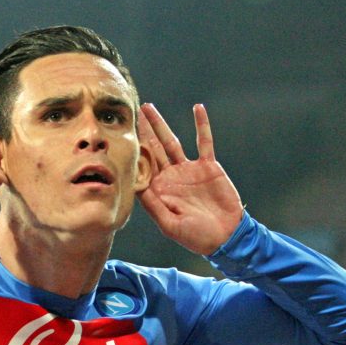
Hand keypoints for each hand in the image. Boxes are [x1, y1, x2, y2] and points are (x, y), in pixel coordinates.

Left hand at [137, 103, 243, 254]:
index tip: (120, 136)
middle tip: (131, 112)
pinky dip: (202, 125)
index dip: (132, 152)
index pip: (142, 167)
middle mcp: (170, 177)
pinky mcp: (208, 166)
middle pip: (152, 149)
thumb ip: (154, 207)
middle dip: (142, 131)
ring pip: (171, 141)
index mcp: (159, 190)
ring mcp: (188, 169)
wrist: (225, 236)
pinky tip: (197, 108)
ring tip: (148, 108)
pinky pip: (204, 142)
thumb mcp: (170, 225)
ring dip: (160, 124)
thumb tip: (137, 188)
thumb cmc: (196, 237)